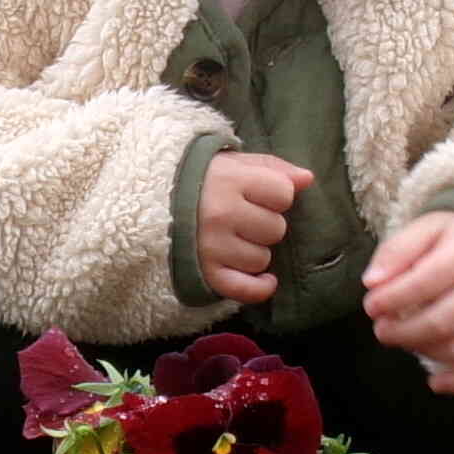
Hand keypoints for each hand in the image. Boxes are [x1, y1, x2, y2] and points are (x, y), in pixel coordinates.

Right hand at [195, 151, 314, 305]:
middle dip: (265, 224)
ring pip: (261, 259)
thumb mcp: (232, 163)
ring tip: (235, 240)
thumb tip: (307, 179)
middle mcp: (220, 214)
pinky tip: (266, 280)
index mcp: (229, 180)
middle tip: (244, 218)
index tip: (259, 194)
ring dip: (255, 252)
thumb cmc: (198, 180)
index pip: (283, 193)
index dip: (277, 194)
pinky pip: (245, 290)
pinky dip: (259, 288)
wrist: (146, 201)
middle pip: (275, 229)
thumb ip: (272, 167)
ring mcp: (211, 247)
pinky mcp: (204, 273)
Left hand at [365, 212, 453, 392]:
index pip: (426, 282)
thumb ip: (398, 250)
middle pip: (441, 323)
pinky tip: (435, 382)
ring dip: (423, 352)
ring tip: (405, 340)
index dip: (392, 299)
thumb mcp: (430, 228)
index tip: (371, 305)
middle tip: (382, 329)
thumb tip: (372, 281)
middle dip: (401, 332)